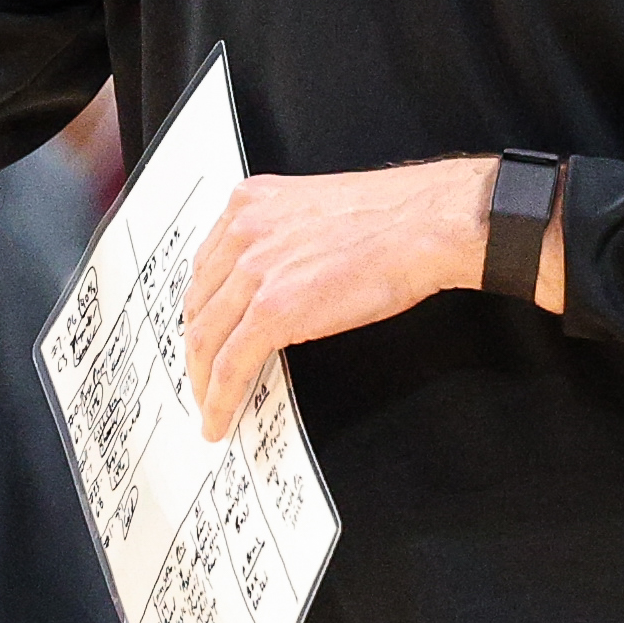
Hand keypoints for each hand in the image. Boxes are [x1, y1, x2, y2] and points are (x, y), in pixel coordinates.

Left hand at [183, 156, 555, 438]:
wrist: (427, 223)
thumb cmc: (394, 219)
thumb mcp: (317, 213)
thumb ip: (284, 239)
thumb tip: (277, 281)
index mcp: (250, 204)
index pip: (206, 267)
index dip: (200, 308)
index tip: (202, 332)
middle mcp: (242, 232)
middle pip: (198, 303)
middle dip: (196, 348)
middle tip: (199, 376)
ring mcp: (254, 271)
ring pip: (205, 338)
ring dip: (201, 380)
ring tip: (208, 406)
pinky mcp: (273, 310)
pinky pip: (231, 365)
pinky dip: (219, 398)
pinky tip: (219, 418)